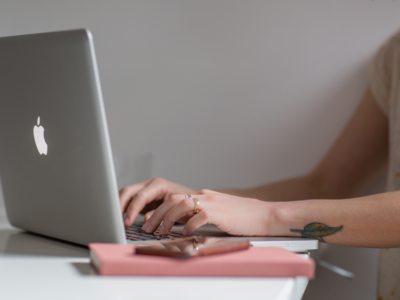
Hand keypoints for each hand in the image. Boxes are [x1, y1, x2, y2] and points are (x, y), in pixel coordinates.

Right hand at [119, 178, 196, 225]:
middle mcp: (149, 185)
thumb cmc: (186, 204)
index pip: (140, 195)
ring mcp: (144, 189)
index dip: (132, 209)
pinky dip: (123, 209)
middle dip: (120, 206)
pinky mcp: (142, 197)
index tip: (127, 221)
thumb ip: (160, 213)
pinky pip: (128, 200)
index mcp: (159, 185)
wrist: (192, 202)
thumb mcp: (175, 209)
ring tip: (115, 221)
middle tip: (117, 221)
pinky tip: (120, 219)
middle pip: (128, 191)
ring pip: (125, 194)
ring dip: (119, 207)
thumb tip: (145, 220)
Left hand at [141, 189, 272, 236]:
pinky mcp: (219, 213)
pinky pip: (197, 217)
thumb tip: (184, 224)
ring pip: (180, 206)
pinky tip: (185, 234)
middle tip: (149, 228)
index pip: (175, 198)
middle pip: (172, 200)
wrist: (265, 215)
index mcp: (204, 195)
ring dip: (167, 219)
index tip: (151, 221)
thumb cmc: (244, 216)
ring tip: (161, 231)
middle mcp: (205, 196)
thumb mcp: (219, 212)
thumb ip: (202, 214)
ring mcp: (212, 203)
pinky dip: (187, 226)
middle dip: (157, 214)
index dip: (160, 210)